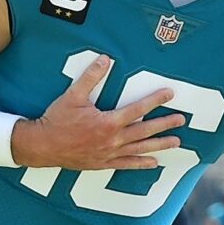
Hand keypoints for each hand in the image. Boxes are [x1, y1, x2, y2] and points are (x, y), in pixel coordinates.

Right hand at [15, 53, 183, 170]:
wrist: (43, 145)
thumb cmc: (57, 119)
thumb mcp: (73, 95)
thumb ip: (91, 77)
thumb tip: (105, 59)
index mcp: (107, 122)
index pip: (137, 109)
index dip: (155, 100)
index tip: (169, 94)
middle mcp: (112, 140)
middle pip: (144, 131)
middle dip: (164, 124)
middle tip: (181, 119)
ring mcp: (109, 154)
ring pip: (140, 149)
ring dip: (159, 145)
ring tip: (176, 142)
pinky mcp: (103, 163)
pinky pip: (126, 164)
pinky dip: (141, 164)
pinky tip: (154, 163)